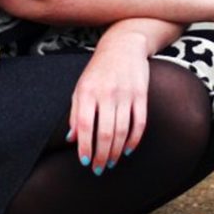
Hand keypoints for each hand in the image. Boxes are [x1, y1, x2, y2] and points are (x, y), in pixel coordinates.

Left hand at [66, 33, 149, 173]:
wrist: (123, 45)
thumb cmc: (98, 69)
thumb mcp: (81, 87)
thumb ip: (75, 113)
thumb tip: (71, 139)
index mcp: (87, 91)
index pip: (85, 125)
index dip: (85, 146)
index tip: (85, 161)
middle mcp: (106, 93)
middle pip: (105, 132)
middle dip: (101, 155)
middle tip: (99, 168)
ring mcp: (125, 94)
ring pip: (122, 130)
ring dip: (116, 151)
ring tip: (111, 162)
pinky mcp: (141, 95)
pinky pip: (139, 122)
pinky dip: (134, 140)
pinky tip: (128, 150)